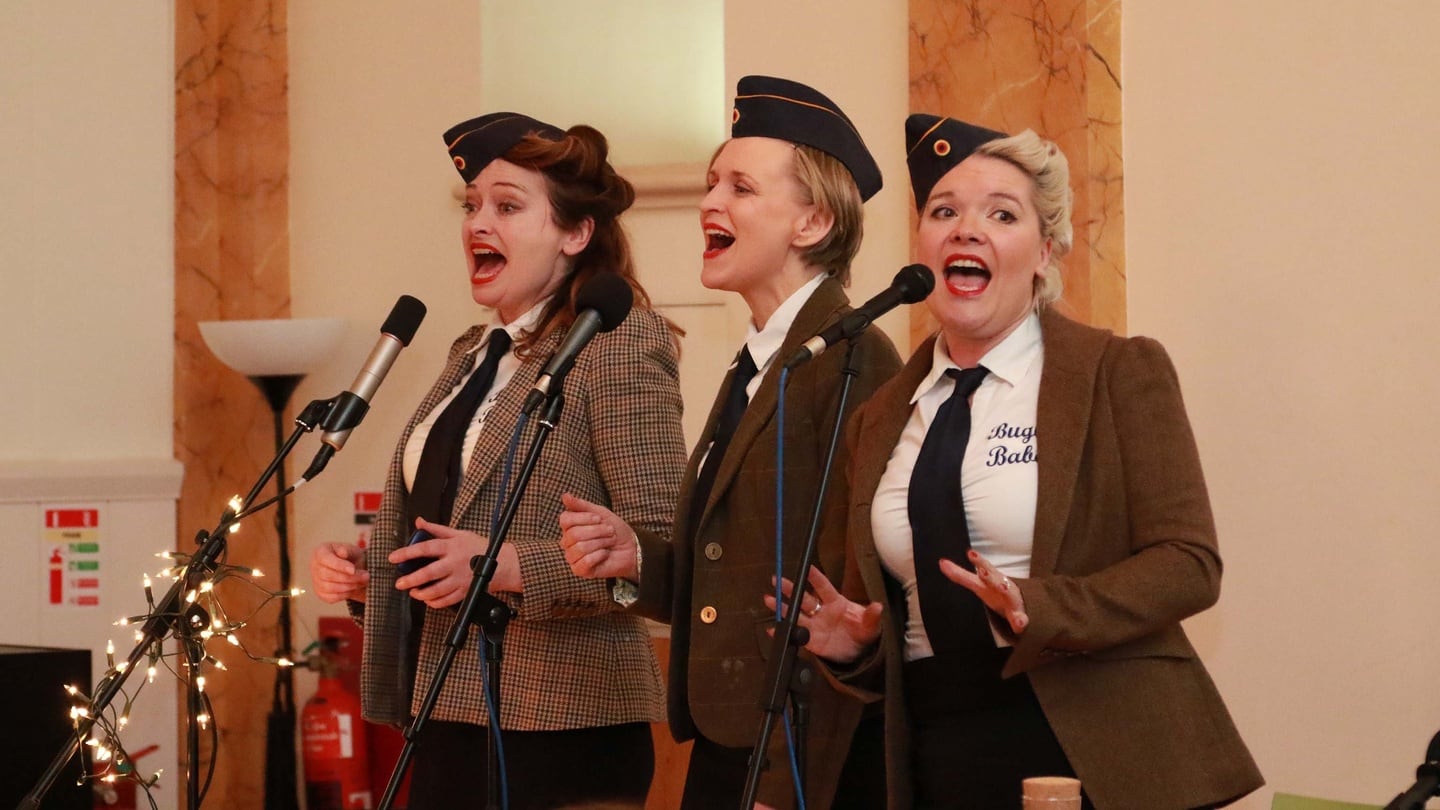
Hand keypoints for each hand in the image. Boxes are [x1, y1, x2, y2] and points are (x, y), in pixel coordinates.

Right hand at [309, 543, 368, 603]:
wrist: (352, 569)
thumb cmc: (351, 556)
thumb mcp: (352, 550)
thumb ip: (347, 550)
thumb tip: (343, 553)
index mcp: (320, 552)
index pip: (325, 559)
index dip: (339, 565)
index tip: (353, 569)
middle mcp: (314, 566)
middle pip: (328, 575)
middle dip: (350, 577)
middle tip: (366, 576)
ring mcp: (316, 581)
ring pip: (330, 588)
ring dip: (350, 586)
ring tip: (363, 581)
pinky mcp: (321, 594)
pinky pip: (332, 597)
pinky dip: (346, 594)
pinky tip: (355, 587)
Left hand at [389, 518, 522, 607]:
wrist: (501, 563)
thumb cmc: (477, 546)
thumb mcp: (458, 533)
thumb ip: (436, 529)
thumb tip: (419, 522)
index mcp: (452, 546)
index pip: (425, 548)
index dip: (407, 553)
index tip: (393, 557)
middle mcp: (455, 563)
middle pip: (429, 573)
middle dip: (412, 580)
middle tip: (400, 583)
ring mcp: (460, 579)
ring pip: (437, 591)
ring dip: (421, 594)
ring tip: (413, 592)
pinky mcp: (465, 591)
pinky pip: (447, 601)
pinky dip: (434, 602)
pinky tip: (427, 599)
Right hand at [558, 493, 638, 580]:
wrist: (631, 548)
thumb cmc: (614, 530)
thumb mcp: (600, 513)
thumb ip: (581, 505)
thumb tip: (564, 495)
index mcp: (569, 527)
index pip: (565, 520)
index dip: (584, 518)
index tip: (599, 518)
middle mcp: (567, 542)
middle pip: (573, 534)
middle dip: (597, 531)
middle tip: (610, 531)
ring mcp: (572, 557)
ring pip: (580, 548)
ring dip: (601, 542)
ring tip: (609, 542)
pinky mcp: (580, 570)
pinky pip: (586, 561)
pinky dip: (600, 555)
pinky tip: (605, 554)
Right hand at [763, 566, 882, 664]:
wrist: (858, 654)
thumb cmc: (863, 632)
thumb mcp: (870, 626)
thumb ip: (871, 616)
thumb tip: (878, 606)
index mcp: (836, 603)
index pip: (824, 587)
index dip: (815, 577)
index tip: (806, 567)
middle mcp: (821, 611)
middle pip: (803, 597)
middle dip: (790, 589)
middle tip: (777, 580)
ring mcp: (814, 625)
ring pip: (795, 614)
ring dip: (782, 607)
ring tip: (769, 600)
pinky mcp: (810, 641)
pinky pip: (795, 635)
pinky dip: (783, 632)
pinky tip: (773, 629)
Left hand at [938, 549, 1027, 633]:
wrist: (1019, 605)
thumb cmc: (994, 591)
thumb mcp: (977, 583)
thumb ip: (960, 575)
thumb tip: (941, 562)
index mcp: (990, 580)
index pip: (982, 568)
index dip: (976, 561)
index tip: (970, 552)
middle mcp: (1001, 586)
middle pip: (994, 578)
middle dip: (988, 574)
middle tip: (982, 571)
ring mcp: (1011, 600)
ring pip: (1009, 593)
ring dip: (1005, 589)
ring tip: (1001, 585)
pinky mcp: (1018, 617)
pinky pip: (1020, 619)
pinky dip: (1020, 621)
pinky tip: (1019, 623)